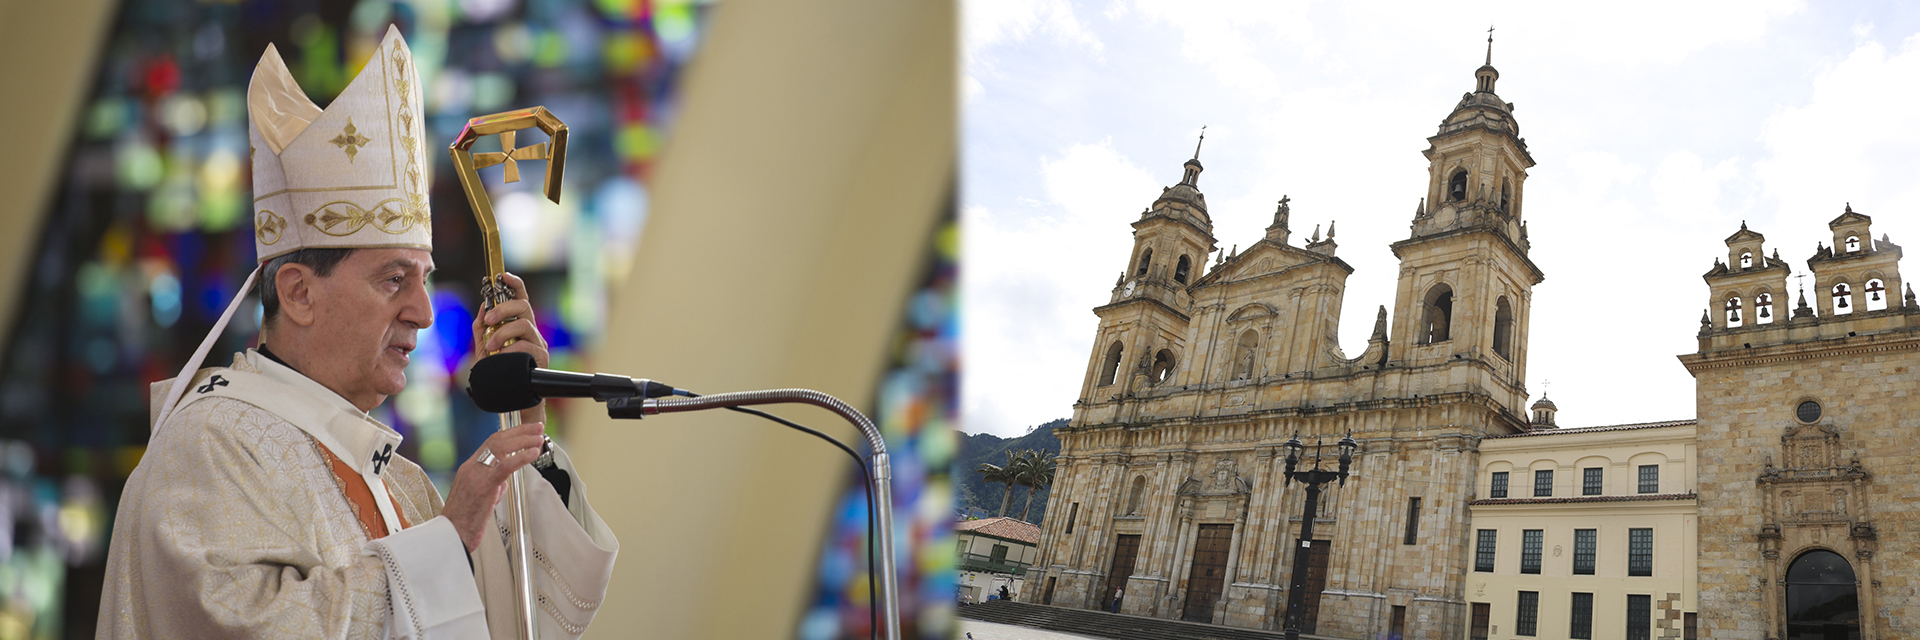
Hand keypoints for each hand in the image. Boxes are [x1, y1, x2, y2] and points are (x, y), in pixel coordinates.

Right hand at [442, 421, 547, 551]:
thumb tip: (504, 480)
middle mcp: (471, 467)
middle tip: (538, 428)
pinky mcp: (483, 486)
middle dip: (521, 431)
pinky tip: (533, 454)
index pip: (491, 442)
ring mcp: (476, 475)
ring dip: (524, 440)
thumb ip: (491, 484)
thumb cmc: (464, 521)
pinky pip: (504, 466)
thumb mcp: (478, 497)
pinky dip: (521, 457)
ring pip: (501, 448)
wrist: (451, 535)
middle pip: (497, 440)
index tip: (528, 429)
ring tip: (539, 438)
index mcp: (469, 468)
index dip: (511, 433)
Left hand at [473, 272, 548, 424]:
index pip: (520, 299)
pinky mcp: (541, 359)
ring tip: (490, 346)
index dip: (514, 284)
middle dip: (503, 309)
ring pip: (524, 325)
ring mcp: (538, 345)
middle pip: (523, 307)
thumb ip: (482, 329)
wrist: (511, 402)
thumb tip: (482, 308)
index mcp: (518, 327)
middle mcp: (531, 333)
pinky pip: (526, 346)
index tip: (503, 276)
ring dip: (503, 332)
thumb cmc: (499, 377)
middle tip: (488, 320)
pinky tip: (500, 357)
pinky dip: (510, 349)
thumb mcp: (484, 351)